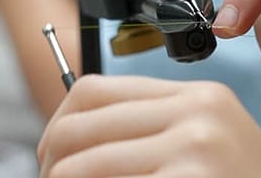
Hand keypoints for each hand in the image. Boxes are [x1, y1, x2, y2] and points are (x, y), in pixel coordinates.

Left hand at [38, 75, 260, 177]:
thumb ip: (153, 133)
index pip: (91, 90)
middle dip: (50, 166)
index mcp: (200, 98)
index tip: (50, 159)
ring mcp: (194, 151)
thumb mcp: (210, 150)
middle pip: (76, 128)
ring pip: (78, 169)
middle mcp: (198, 115)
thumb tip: (65, 139)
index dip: (56, 126)